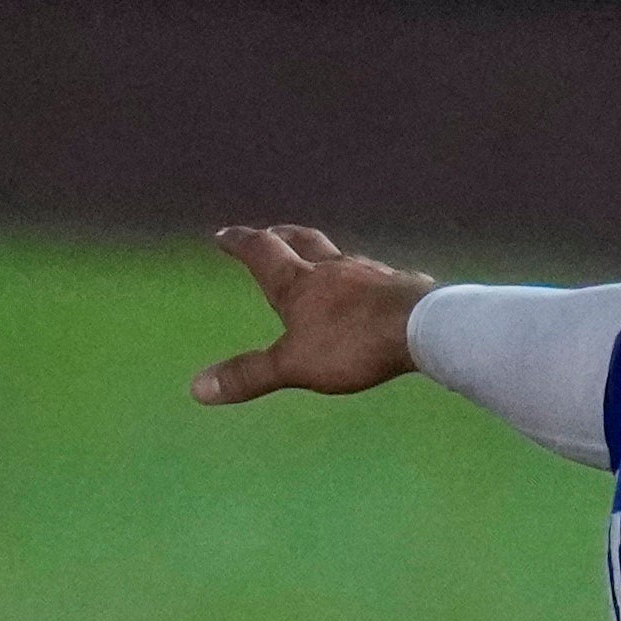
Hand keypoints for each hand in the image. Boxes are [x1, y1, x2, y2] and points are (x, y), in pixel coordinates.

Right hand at [192, 225, 432, 404]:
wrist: (423, 328)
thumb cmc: (353, 344)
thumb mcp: (294, 365)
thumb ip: (250, 374)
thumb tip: (197, 388)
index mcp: (299, 282)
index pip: (262, 252)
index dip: (240, 243)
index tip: (223, 235)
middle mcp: (334, 268)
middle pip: (303, 241)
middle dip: (282, 236)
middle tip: (271, 232)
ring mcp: (372, 273)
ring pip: (343, 255)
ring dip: (327, 255)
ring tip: (323, 261)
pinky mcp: (404, 285)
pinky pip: (381, 275)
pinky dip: (369, 277)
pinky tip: (378, 285)